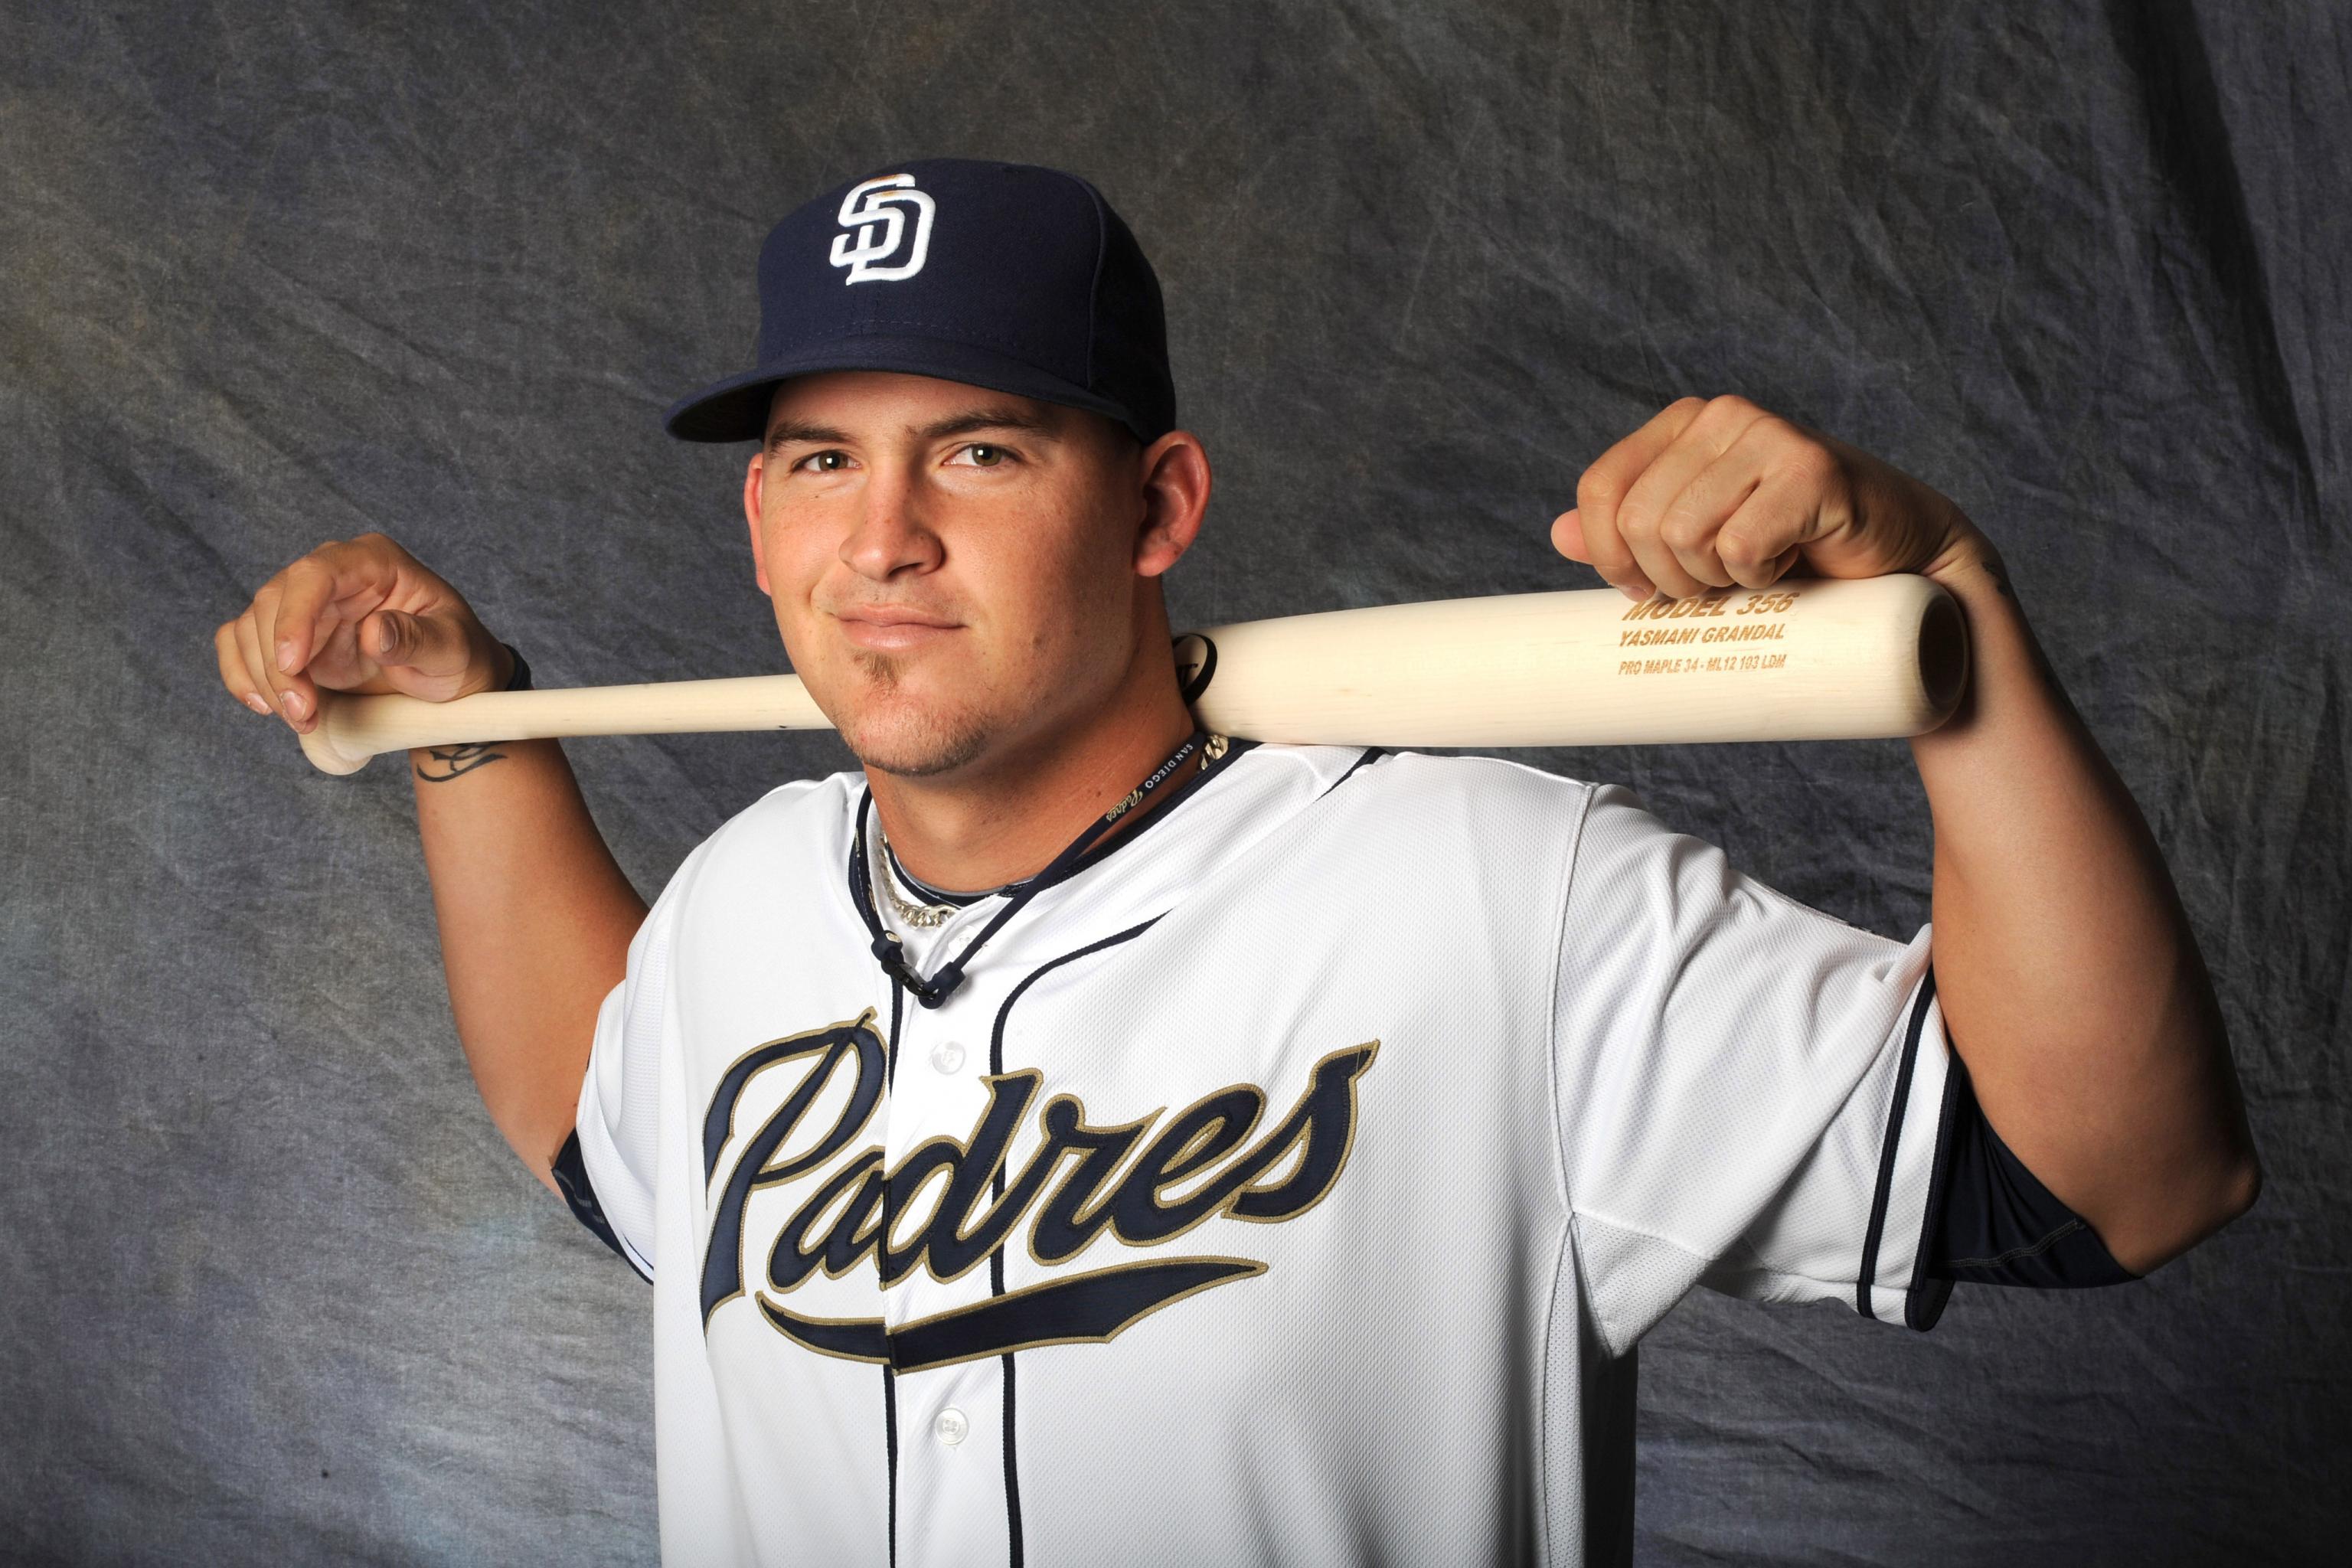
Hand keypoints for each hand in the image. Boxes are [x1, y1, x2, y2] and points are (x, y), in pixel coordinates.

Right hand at [213, 532, 511, 734]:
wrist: (449, 681)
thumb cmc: (457, 655)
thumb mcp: (453, 649)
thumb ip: (418, 639)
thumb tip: (374, 632)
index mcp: (372, 562)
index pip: (316, 573)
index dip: (295, 616)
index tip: (291, 663)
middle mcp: (332, 575)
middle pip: (274, 602)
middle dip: (277, 663)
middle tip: (303, 712)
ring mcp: (306, 605)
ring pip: (251, 626)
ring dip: (263, 678)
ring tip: (302, 719)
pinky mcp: (288, 636)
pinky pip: (241, 643)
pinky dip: (242, 675)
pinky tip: (266, 707)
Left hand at [1552, 395, 1990, 599]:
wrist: (1902, 566)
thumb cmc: (1795, 553)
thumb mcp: (1700, 540)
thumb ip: (1632, 530)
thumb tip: (1559, 533)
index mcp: (1683, 423)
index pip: (1601, 491)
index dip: (1610, 556)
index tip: (1646, 590)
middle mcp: (1722, 415)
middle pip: (1640, 523)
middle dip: (1669, 579)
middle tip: (1719, 586)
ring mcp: (1769, 435)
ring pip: (1682, 536)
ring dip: (1715, 580)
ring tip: (1758, 570)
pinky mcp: (1812, 470)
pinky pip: (1738, 546)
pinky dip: (1759, 576)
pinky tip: (1792, 562)